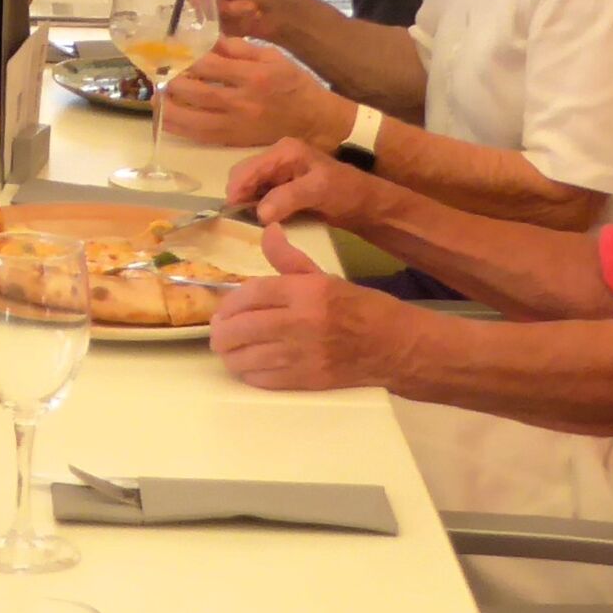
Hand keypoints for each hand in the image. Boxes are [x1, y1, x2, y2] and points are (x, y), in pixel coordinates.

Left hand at [158, 38, 346, 149]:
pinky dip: (180, 128)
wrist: (314, 120)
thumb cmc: (294, 84)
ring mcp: (237, 124)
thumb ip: (240, 49)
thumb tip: (209, 42)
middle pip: (199, 93)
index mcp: (253, 76)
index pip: (212, 66)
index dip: (187, 59)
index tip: (172, 52)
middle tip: (159, 74)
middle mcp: (243, 101)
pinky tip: (166, 118)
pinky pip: (201, 136)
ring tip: (156, 96)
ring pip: (195, 119)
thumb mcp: (272, 57)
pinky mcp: (234, 140)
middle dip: (174, 83)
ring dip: (170, 108)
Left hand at [208, 228, 415, 391]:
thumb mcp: (324, 276)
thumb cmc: (359, 307)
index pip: (251, 294)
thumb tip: (267, 231)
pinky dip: (249, 373)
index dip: (228, 303)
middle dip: (221, 332)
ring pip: (246, 358)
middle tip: (218, 333)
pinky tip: (249, 366)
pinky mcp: (307, 381)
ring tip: (229, 350)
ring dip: (230, 355)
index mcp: (307, 291)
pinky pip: (263, 379)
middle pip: (241, 329)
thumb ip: (289, 259)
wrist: (394, 345)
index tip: (222, 310)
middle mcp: (302, 322)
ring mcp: (304, 355)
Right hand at [229, 140, 390, 237]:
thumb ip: (287, 198)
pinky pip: (260, 196)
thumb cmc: (345, 191)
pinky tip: (262, 220)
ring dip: (247, 204)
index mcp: (284, 151)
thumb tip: (259, 213)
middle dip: (239, 196)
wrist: (366, 204)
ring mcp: (280, 173)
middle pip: (244, 176)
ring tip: (250, 222)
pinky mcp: (283, 188)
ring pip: (250, 188)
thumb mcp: (318, 191)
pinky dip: (257, 207)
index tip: (231, 213)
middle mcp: (278, 158)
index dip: (236, 189)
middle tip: (242, 220)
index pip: (248, 168)